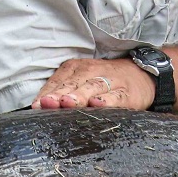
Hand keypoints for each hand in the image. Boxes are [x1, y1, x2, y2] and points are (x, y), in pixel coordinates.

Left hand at [31, 58, 155, 110]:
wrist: (140, 75)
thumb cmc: (102, 83)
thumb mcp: (80, 83)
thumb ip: (60, 93)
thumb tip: (38, 107)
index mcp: (75, 69)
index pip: (57, 81)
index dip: (47, 94)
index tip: (37, 106)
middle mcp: (91, 72)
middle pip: (73, 84)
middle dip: (60, 94)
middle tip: (49, 103)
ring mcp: (109, 81)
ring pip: (92, 87)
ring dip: (79, 95)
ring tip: (68, 103)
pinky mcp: (126, 93)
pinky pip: (116, 96)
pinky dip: (107, 101)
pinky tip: (98, 105)